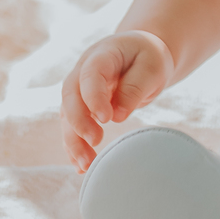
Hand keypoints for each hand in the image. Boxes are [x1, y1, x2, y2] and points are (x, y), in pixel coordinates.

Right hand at [60, 31, 173, 172]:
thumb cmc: (148, 56)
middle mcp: (82, 71)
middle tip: (96, 141)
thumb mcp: (152, 65)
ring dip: (73, 141)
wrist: (140, 51)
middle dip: (79, 121)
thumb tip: (117, 116)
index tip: (106, 119)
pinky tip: (81, 166)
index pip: (90, 74)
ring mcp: (78, 89)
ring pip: (67, 116)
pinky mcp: (81, 106)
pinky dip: (74, 146)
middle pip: (70, 96)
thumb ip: (135, 87)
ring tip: (86, 165)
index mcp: (102, 55)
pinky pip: (71, 127)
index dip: (94, 97)